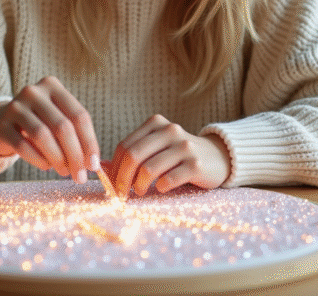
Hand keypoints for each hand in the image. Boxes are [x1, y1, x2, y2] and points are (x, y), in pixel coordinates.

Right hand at [0, 76, 99, 182]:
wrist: (1, 123)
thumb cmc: (38, 123)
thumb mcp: (57, 119)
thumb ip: (75, 135)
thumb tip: (92, 164)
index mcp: (52, 86)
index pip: (79, 115)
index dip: (89, 142)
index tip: (94, 165)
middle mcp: (33, 92)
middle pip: (62, 126)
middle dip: (75, 155)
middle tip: (80, 176)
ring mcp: (15, 107)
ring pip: (43, 136)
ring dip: (58, 159)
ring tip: (64, 172)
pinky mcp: (1, 125)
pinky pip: (23, 146)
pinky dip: (39, 160)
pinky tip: (46, 167)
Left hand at [109, 114, 230, 196]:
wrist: (217, 158)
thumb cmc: (179, 156)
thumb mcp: (156, 149)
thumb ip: (131, 155)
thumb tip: (99, 167)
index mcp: (156, 123)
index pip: (125, 146)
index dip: (114, 168)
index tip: (113, 184)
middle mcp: (170, 130)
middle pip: (133, 156)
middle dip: (122, 178)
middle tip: (122, 193)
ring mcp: (184, 146)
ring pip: (149, 169)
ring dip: (139, 186)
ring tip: (140, 191)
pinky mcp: (196, 164)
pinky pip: (169, 179)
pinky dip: (160, 188)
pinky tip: (162, 189)